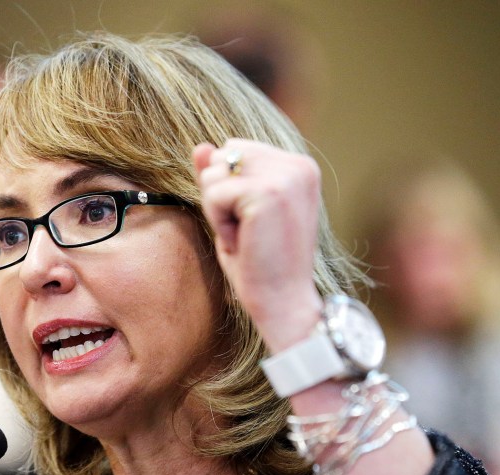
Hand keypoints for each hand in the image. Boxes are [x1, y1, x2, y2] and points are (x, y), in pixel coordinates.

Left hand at [193, 139, 323, 350]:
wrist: (283, 303)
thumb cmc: (261, 266)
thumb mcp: (237, 214)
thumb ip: (222, 178)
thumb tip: (200, 146)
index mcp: (299, 167)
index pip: (236, 149)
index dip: (229, 188)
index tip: (253, 223)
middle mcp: (298, 165)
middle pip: (224, 154)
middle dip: (221, 194)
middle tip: (246, 231)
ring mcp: (286, 177)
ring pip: (216, 172)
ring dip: (218, 209)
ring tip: (245, 236)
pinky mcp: (267, 193)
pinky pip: (214, 193)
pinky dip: (219, 222)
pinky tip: (242, 243)